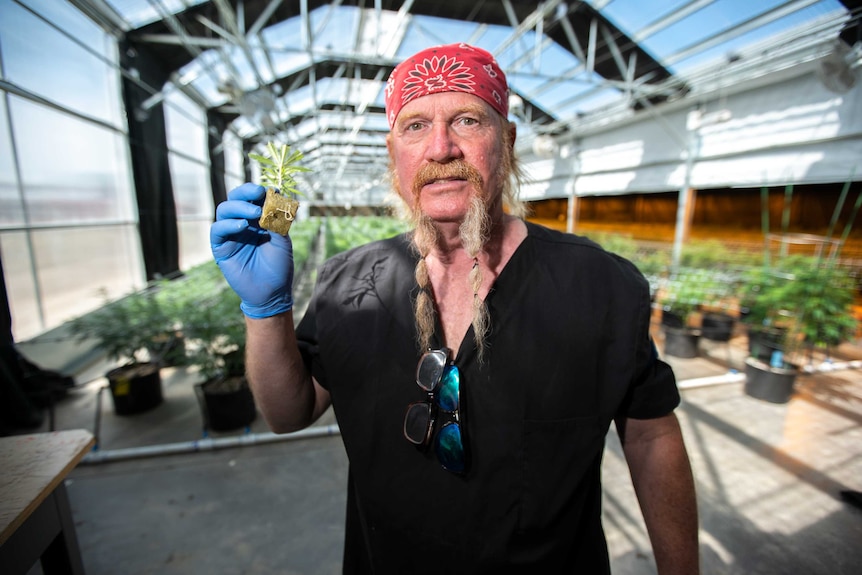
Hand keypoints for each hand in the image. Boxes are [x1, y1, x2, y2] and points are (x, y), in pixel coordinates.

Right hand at [210, 183, 294, 317]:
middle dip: (245, 193)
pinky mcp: (221, 247)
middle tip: (258, 193)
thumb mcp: (282, 241)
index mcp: (257, 219)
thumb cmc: (279, 266)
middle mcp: (241, 223)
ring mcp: (230, 234)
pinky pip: (217, 230)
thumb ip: (276, 221)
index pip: (252, 198)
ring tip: (255, 213)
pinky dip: (229, 225)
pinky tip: (243, 226)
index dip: (257, 191)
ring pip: (224, 210)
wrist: (272, 292)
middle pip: (234, 199)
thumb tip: (274, 198)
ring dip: (239, 207)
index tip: (269, 190)